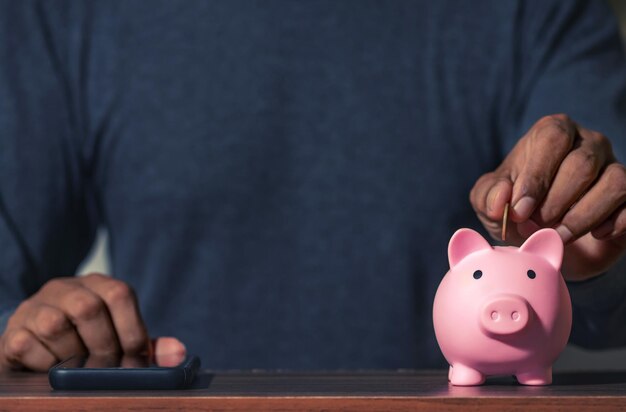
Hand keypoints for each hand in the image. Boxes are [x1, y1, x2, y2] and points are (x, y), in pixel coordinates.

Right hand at [0, 273, 185, 370]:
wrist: (36, 341)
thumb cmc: (87, 339)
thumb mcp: (119, 337)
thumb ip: (147, 344)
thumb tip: (178, 352)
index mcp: (97, 284)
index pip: (120, 294)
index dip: (132, 330)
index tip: (136, 359)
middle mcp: (65, 288)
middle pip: (88, 308)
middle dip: (104, 346)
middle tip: (107, 368)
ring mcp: (35, 306)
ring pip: (55, 325)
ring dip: (71, 355)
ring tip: (78, 367)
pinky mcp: (13, 329)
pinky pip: (26, 344)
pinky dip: (43, 363)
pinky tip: (51, 368)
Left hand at [470, 114, 625, 280]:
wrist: (544, 243)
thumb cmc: (516, 213)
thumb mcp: (489, 205)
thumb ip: (488, 197)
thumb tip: (502, 198)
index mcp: (552, 134)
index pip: (552, 137)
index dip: (536, 176)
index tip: (520, 211)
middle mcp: (588, 144)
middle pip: (583, 162)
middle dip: (556, 201)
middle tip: (537, 224)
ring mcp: (614, 168)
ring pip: (615, 182)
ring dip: (582, 216)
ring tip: (559, 234)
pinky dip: (613, 224)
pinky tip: (594, 235)